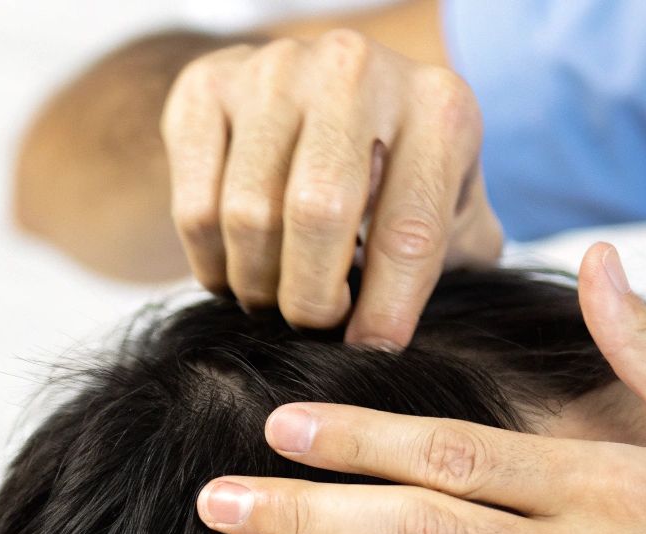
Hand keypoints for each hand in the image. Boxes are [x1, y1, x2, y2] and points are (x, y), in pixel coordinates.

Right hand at [161, 31, 502, 347]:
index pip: (409, 231)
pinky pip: (195, 209)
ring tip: (276, 296)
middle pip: (316, 215)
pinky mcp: (207, 85)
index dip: (386, 309)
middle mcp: (354, 71)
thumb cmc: (395, 172)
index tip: (370, 351)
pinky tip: (237, 268)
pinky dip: (211, 264)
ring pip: (246, 216)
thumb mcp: (449, 210)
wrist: (322, 90)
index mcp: (436, 106)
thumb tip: (395, 350)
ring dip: (256, 285)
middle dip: (310, 298)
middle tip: (314, 324)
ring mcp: (273, 69)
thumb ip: (447, 270)